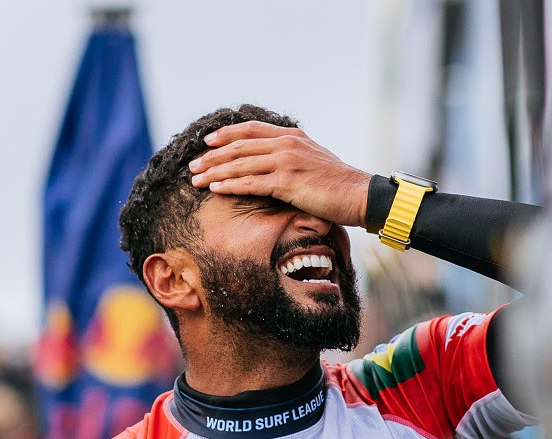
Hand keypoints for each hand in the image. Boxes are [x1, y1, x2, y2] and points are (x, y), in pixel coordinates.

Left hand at [189, 121, 370, 227]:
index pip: (251, 130)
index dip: (226, 134)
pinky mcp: (287, 182)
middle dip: (212, 157)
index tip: (207, 142)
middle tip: (194, 166)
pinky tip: (216, 189)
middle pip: (239, 147)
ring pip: (241, 165)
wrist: (358, 194)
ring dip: (215, 172)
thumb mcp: (313, 160)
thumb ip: (292, 156)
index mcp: (291, 136)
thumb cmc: (336, 183)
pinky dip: (230, 186)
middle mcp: (286, 144)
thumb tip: (274, 164)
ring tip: (196, 180)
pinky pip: (251, 183)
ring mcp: (286, 162)